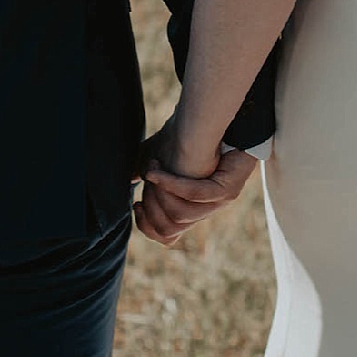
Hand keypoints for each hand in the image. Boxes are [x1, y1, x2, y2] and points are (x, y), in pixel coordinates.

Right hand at [135, 140, 256, 247]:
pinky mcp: (227, 189)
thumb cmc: (189, 137)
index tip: (136, 204)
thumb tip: (130, 179)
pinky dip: (171, 183)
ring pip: (179, 214)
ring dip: (158, 193)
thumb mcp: (164, 157)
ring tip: (151, 168)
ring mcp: (219, 202)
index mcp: (192, 207)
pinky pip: (194, 194)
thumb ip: (148, 172)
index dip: (147, 226)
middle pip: (169, 229)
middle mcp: (206, 209)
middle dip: (150, 207)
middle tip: (145, 181)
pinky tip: (155, 171)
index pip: (167, 236)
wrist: (219, 120)